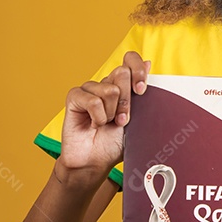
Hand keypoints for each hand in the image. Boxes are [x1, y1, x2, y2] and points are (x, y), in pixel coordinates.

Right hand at [57, 51, 149, 180]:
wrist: (95, 162)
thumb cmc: (116, 143)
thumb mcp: (137, 119)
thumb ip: (141, 92)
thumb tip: (147, 62)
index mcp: (122, 85)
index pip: (130, 59)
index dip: (138, 70)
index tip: (142, 91)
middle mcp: (105, 83)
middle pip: (122, 73)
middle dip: (127, 101)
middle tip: (122, 120)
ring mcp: (89, 89)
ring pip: (109, 90)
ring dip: (112, 113)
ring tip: (106, 124)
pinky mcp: (74, 97)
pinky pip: (92, 101)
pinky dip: (97, 117)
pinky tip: (93, 125)